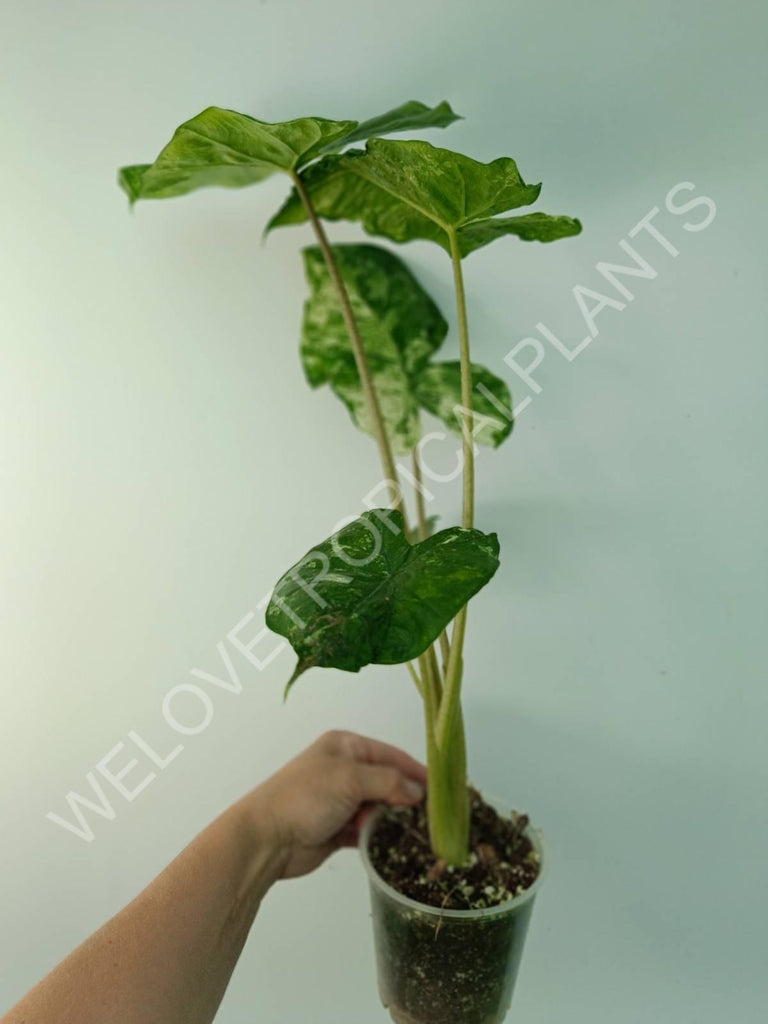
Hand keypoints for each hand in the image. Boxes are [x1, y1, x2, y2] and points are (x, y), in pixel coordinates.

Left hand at [249, 730, 425, 878]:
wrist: (266, 839)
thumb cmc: (304, 798)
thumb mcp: (349, 779)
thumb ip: (388, 783)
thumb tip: (418, 792)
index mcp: (346, 747)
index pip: (392, 756)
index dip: (417, 771)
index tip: (444, 789)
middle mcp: (345, 770)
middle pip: (389, 783)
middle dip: (407, 800)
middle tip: (433, 818)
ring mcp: (341, 800)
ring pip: (380, 809)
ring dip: (393, 822)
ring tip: (416, 835)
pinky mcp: (338, 828)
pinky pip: (368, 831)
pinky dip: (379, 838)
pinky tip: (394, 847)